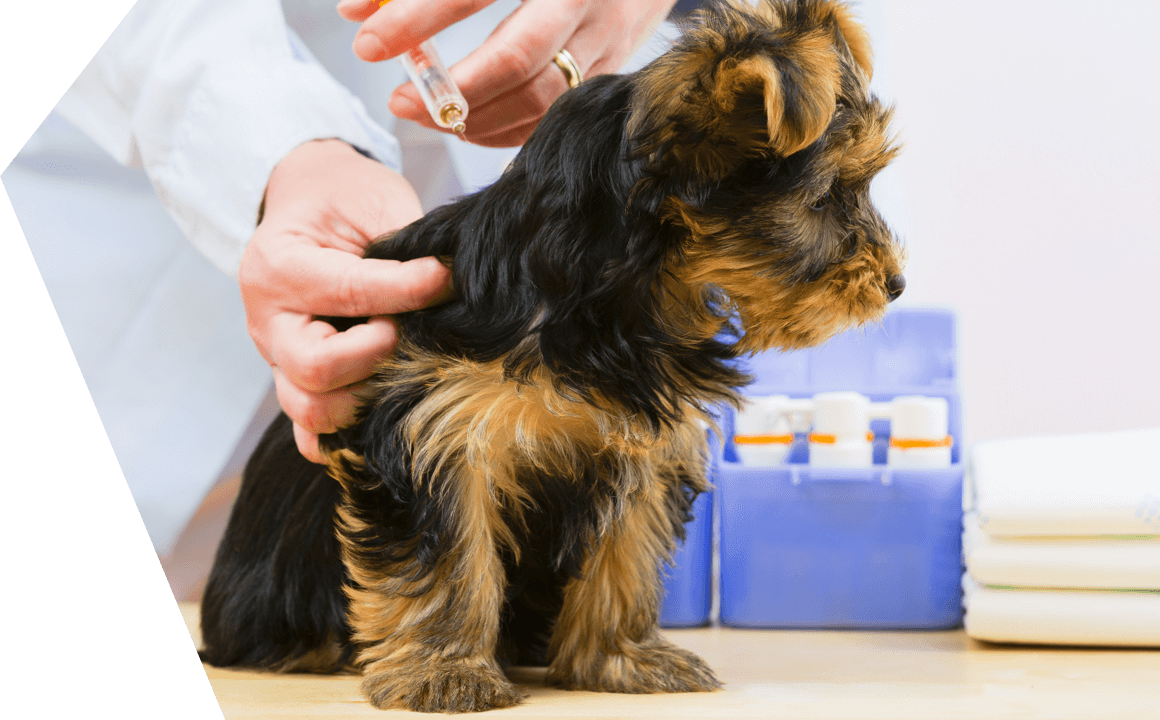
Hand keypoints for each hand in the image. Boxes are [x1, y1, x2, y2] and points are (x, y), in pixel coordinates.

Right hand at [240, 139, 451, 462]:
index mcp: (277, 265)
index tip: (446, 278)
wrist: (308, 202)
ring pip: (312, 411)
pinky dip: (346, 428)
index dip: (408, 291)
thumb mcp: (373, 201)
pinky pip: (311, 432)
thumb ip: (402, 250)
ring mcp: (275, 359)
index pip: (348, 293)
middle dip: (376, 353)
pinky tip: (381, 399)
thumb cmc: (342, 198)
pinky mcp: (293, 382)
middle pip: (316, 370)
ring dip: (365, 393)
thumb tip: (447, 289)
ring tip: (392, 356)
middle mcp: (267, 321)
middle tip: (403, 327)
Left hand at [336, 0, 677, 146]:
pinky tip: (467, 126)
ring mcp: (605, 38)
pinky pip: (555, 115)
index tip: (367, 42)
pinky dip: (507, 129)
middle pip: (517, 58)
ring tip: (427, 115)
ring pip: (540, 97)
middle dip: (451, 89)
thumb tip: (353, 8)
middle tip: (399, 100)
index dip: (417, 18)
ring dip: (477, 117)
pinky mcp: (613, 69)